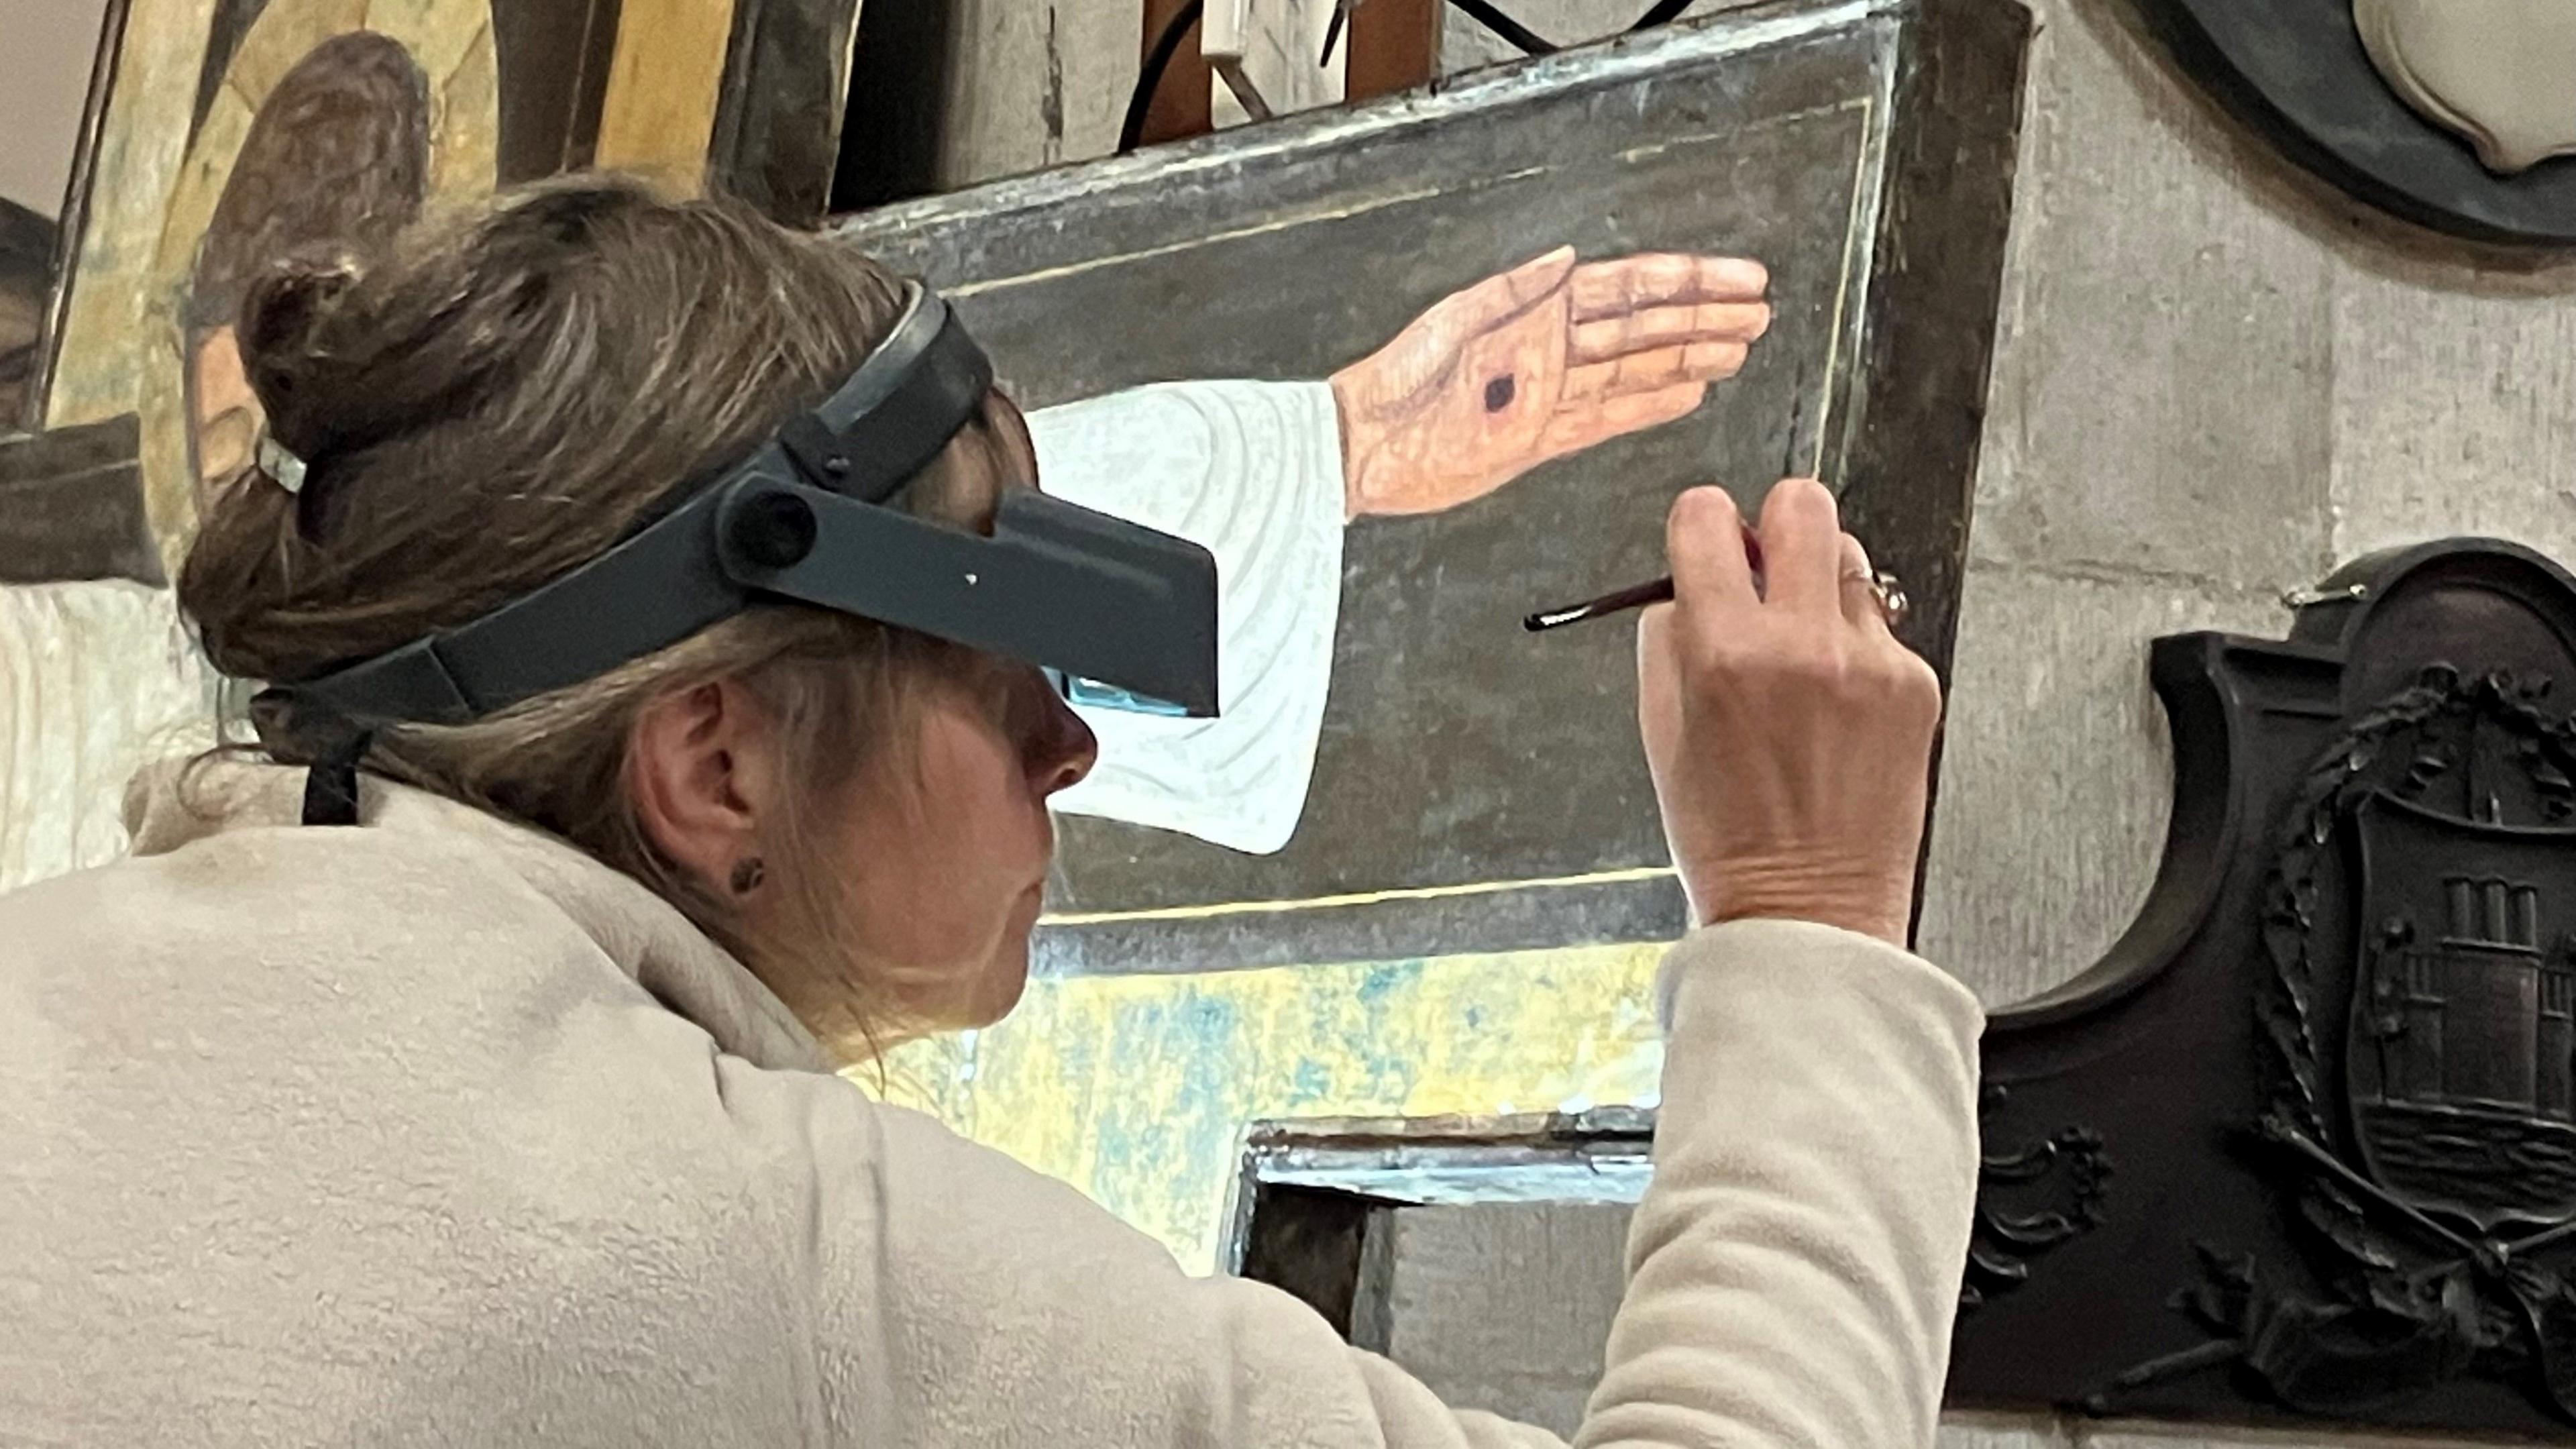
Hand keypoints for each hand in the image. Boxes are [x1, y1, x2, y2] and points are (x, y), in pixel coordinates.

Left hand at [1329, 249, 1770, 518]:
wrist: (1365, 446)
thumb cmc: (1395, 380)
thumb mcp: (1452, 320)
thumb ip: (1514, 289)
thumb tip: (1570, 257)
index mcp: (1536, 312)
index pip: (1628, 290)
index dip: (1685, 282)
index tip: (1734, 278)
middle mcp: (1552, 349)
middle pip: (1645, 327)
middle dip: (1704, 318)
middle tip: (1757, 314)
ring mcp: (1553, 394)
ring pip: (1638, 369)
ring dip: (1690, 356)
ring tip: (1738, 347)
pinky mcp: (1543, 438)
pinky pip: (1611, 417)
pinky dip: (1651, 404)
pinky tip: (1689, 392)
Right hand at [1637, 479, 1940, 946]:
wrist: (1807, 911)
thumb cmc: (1727, 837)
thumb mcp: (1661, 731)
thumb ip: (1671, 638)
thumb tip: (1687, 580)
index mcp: (1723, 649)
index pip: (1707, 516)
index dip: (1701, 524)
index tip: (1707, 543)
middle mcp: (1803, 643)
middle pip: (1800, 503)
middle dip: (1775, 525)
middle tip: (1766, 570)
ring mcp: (1870, 661)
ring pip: (1849, 559)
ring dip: (1820, 586)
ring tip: (1804, 651)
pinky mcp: (1915, 685)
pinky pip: (1881, 628)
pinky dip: (1857, 652)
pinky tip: (1837, 708)